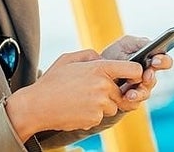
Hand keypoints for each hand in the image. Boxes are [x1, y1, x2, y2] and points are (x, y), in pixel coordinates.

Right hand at [5, 49, 142, 140]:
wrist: (37, 106)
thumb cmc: (52, 81)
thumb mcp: (69, 59)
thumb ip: (90, 55)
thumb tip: (102, 58)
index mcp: (100, 68)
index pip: (134, 70)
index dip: (136, 74)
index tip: (132, 77)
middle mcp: (103, 86)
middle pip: (120, 91)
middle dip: (109, 92)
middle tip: (89, 90)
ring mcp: (100, 104)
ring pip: (111, 106)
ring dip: (101, 104)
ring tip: (80, 99)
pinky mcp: (94, 118)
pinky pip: (100, 116)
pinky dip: (91, 114)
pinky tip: (76, 108)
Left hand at [101, 35, 173, 111]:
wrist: (96, 77)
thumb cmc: (113, 57)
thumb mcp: (124, 45)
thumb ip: (138, 45)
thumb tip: (149, 45)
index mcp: (149, 60)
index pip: (164, 60)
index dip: (163, 61)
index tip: (155, 61)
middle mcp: (147, 75)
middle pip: (155, 78)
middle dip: (150, 78)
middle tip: (146, 76)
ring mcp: (140, 89)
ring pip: (145, 93)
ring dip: (138, 93)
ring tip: (130, 94)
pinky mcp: (131, 101)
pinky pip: (134, 104)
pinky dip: (128, 102)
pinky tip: (124, 99)